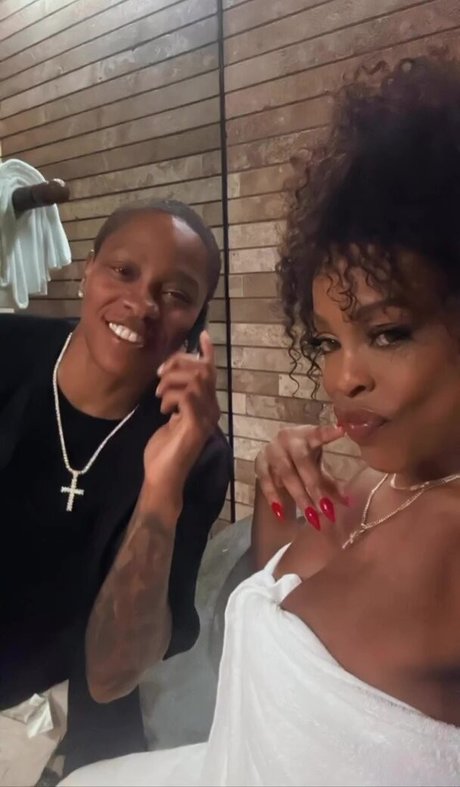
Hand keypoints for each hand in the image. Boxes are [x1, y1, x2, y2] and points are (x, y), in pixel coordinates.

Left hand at [143, 331, 219, 496]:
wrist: (163, 477)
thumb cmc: (164, 449)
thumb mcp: (170, 415)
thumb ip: (176, 395)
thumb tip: (171, 373)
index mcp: (207, 406)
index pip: (212, 372)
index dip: (208, 352)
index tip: (203, 335)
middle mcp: (212, 410)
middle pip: (203, 370)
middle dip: (178, 364)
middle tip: (159, 375)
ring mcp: (206, 418)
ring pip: (194, 380)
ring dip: (171, 381)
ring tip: (158, 394)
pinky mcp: (195, 426)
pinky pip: (187, 396)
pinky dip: (172, 396)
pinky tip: (164, 409)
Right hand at [255, 424, 349, 529]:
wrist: (274, 457)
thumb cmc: (302, 461)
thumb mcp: (317, 468)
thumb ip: (331, 485)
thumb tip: (349, 503)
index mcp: (307, 435)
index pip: (318, 433)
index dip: (328, 432)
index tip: (341, 430)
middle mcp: (288, 439)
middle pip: (302, 461)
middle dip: (314, 486)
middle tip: (326, 509)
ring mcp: (272, 450)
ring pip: (285, 473)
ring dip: (299, 495)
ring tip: (311, 516)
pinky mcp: (259, 463)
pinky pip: (266, 481)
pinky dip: (274, 497)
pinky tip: (281, 513)